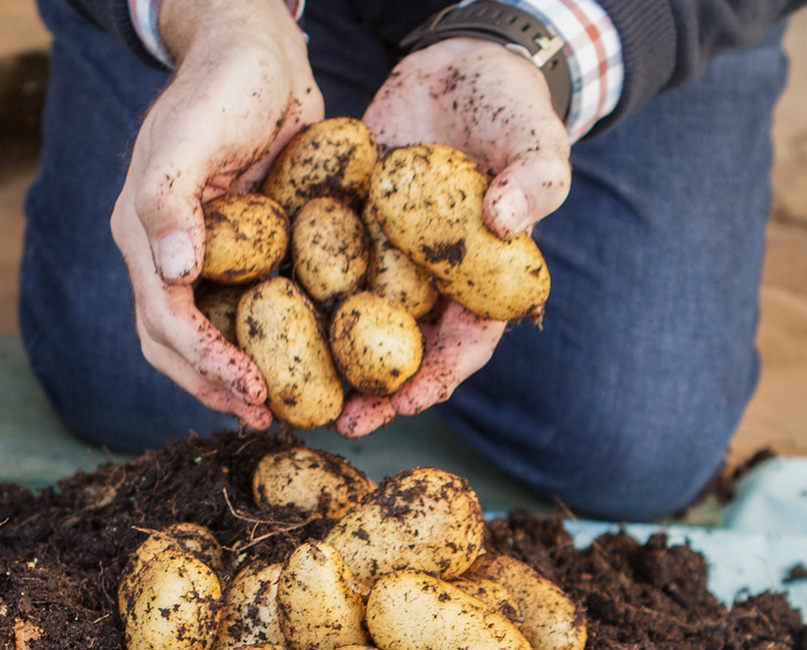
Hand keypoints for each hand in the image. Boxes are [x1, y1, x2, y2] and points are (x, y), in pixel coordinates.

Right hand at [110, 0, 322, 429]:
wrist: (260, 57)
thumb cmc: (224, 86)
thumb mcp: (190, 133)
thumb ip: (168, 198)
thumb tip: (174, 270)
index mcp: (145, 235)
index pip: (166, 319)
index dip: (204, 362)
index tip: (250, 390)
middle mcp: (169, 256)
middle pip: (177, 345)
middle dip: (216, 386)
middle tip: (264, 416)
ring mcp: (205, 259)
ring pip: (209, 338)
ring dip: (236, 378)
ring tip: (276, 407)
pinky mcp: (244, 255)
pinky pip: (247, 312)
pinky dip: (265, 346)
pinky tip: (298, 364)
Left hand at [336, 38, 570, 437]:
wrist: (457, 69)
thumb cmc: (510, 111)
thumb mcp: (537, 140)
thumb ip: (536, 180)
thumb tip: (504, 221)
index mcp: (483, 283)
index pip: (468, 344)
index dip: (440, 378)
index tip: (409, 403)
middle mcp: (433, 285)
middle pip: (406, 351)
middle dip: (377, 393)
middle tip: (347, 424)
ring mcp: (389, 264)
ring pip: (359, 326)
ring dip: (332, 364)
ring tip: (302, 398)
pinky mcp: (351, 236)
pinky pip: (326, 274)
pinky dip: (303, 303)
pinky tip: (269, 327)